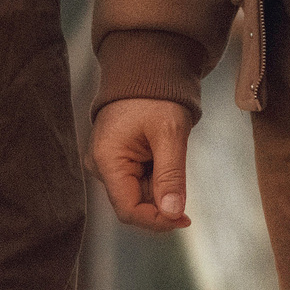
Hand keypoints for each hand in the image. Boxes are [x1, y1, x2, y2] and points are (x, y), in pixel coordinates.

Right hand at [92, 98, 194, 232]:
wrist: (147, 68)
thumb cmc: (156, 94)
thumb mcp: (170, 133)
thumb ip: (170, 175)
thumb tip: (172, 212)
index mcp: (106, 160)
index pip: (128, 209)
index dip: (156, 220)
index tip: (184, 219)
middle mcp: (101, 165)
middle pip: (133, 203)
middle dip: (161, 203)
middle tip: (188, 195)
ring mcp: (108, 162)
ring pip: (137, 193)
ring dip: (160, 189)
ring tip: (174, 160)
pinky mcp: (118, 158)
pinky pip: (138, 179)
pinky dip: (157, 178)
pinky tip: (167, 160)